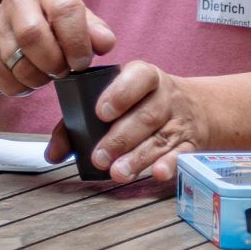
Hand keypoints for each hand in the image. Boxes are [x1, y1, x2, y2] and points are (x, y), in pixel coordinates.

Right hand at [0, 0, 115, 92]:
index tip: (82, 61)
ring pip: (19, 64)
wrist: (3, 30)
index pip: (65, 9)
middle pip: (33, 35)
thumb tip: (105, 42)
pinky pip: (7, 81)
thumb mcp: (74, 20)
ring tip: (47, 74)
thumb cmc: (50, 25)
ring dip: (40, 79)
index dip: (77, 41)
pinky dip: (24, 88)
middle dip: (54, 62)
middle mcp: (18, 2)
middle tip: (63, 70)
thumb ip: (94, 30)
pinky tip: (29, 78)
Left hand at [62, 60, 208, 181]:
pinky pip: (183, 153)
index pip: (138, 78)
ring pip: (160, 138)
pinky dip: (171, 164)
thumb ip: (79, 123)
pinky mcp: (191, 142)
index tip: (101, 113)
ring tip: (118, 173)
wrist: (197, 107)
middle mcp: (166, 95)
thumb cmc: (141, 103)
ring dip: (138, 158)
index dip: (120, 94)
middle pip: (146, 116)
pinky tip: (158, 173)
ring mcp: (180, 120)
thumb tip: (53, 154)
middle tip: (99, 157)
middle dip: (120, 138)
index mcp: (145, 76)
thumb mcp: (116, 98)